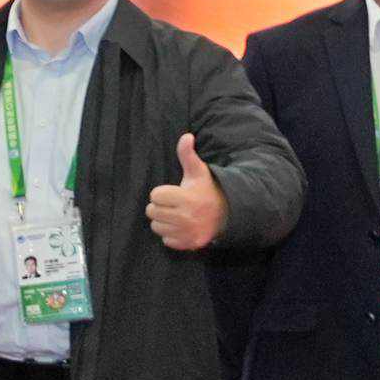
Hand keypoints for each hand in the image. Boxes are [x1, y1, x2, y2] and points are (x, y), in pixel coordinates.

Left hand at [146, 131, 227, 251]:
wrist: (228, 214)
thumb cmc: (207, 190)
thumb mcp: (198, 172)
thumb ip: (188, 155)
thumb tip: (186, 136)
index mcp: (186, 198)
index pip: (155, 196)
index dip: (162, 193)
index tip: (174, 192)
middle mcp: (186, 217)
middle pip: (152, 212)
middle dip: (160, 206)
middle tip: (174, 204)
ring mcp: (188, 232)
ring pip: (157, 227)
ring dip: (164, 221)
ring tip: (177, 215)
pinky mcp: (189, 244)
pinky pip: (166, 241)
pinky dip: (171, 235)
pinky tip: (181, 227)